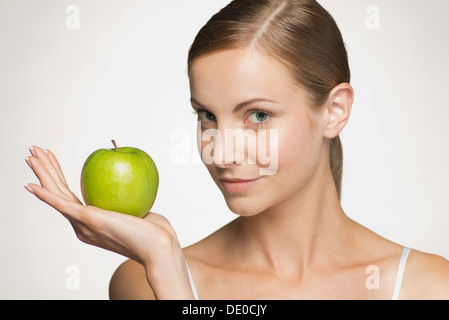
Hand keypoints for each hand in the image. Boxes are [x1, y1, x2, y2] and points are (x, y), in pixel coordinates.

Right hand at [24, 146, 193, 298]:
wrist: (158, 246)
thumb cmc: (153, 231)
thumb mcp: (137, 209)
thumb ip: (126, 199)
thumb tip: (129, 182)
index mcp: (91, 224)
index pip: (70, 196)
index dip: (59, 178)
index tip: (53, 161)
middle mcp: (82, 226)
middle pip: (59, 192)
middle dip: (45, 170)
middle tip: (35, 151)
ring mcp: (83, 224)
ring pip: (57, 193)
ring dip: (42, 173)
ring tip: (31, 155)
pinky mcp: (88, 219)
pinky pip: (62, 204)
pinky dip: (46, 194)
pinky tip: (32, 185)